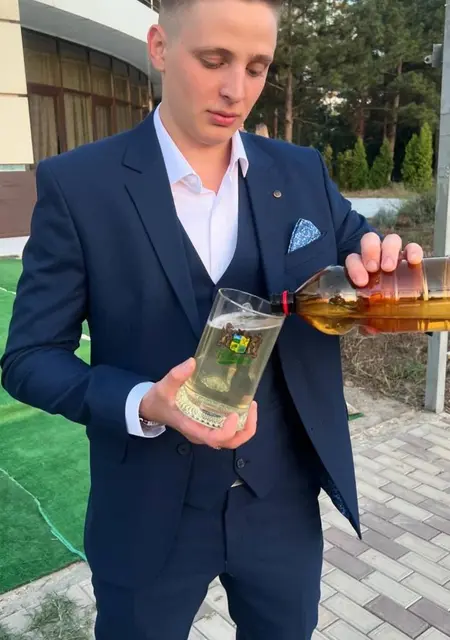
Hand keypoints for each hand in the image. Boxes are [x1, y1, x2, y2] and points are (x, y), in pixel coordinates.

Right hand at [139, 358, 257, 448]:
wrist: (151, 408)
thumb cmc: (158, 400)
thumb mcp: (164, 387)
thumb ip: (176, 376)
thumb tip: (192, 362)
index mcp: (192, 428)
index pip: (214, 438)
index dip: (228, 430)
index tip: (235, 414)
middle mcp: (202, 434)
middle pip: (229, 442)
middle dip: (245, 430)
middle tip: (252, 408)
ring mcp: (206, 432)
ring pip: (231, 439)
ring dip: (246, 427)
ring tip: (251, 406)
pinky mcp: (209, 426)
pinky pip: (229, 431)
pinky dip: (240, 423)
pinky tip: (243, 405)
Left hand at [345, 232, 423, 336]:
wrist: (398, 292)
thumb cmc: (379, 297)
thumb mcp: (371, 307)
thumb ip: (368, 317)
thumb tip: (370, 329)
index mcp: (361, 265)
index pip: (353, 259)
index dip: (355, 266)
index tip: (361, 281)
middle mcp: (376, 255)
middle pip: (370, 241)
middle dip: (370, 252)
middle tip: (373, 269)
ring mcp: (393, 253)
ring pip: (390, 240)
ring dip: (388, 251)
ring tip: (389, 267)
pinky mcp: (410, 255)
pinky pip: (412, 247)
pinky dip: (413, 250)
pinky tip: (413, 260)